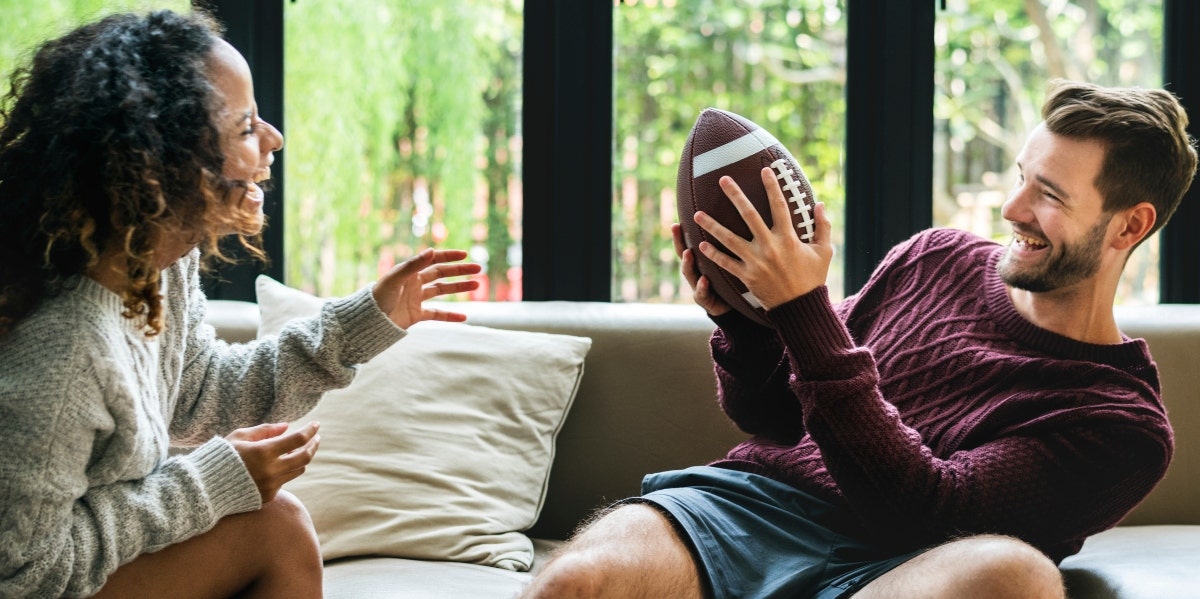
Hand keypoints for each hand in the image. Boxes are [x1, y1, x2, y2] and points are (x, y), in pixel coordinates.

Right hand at [226, 422, 319, 502]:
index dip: (310, 430)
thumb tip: (287, 426)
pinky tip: (282, 463)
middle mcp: (271, 470)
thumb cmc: (221, 457)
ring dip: (303, 458)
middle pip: (305, 456)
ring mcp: (271, 485)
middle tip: (316, 437)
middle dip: (314, 444)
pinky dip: (287, 470)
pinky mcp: (268, 496)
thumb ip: (265, 430)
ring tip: (300, 449)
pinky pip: (285, 481)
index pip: (298, 439)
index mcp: (263, 452)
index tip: (316, 424)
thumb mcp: (240, 437)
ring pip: (299, 469)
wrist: (205, 488)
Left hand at [372, 248, 482, 328]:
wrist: (367, 321)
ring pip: (442, 291)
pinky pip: (437, 314)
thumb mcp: (395, 279)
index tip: (464, 256)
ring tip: (476, 285)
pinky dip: (450, 315)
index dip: (449, 257)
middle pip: (441, 274)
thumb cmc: (377, 297)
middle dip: (459, 271)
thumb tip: (432, 251)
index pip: (433, 261)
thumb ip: (413, 265)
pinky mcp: (416, 315)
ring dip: (459, 288)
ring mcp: (416, 299)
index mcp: (409, 272)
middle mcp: (415, 283)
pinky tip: (464, 317)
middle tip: (478, 269)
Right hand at [671, 223, 730, 316]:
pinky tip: (704, 280)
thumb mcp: (727, 262)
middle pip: (683, 255)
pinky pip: (702, 293)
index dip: (681, 233)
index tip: (677, 220)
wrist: (732, 308)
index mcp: (700, 262)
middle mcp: (696, 272)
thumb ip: (725, 247)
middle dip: (678, 241)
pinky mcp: (705, 301)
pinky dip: (702, 286)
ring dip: (688, 263)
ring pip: (689, 274)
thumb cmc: (729, 281)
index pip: (688, 244)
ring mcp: (698, 287)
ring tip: (688, 253)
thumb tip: (734, 223)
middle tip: (676, 228)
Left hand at [694, 167, 832, 309]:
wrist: (800, 308)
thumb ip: (823, 226)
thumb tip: (820, 204)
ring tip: (697, 213)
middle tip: (722, 179)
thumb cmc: (813, 278)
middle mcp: (770, 247)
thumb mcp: (824, 251)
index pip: (780, 206)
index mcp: (789, 238)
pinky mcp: (747, 276)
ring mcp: (756, 262)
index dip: (772, 186)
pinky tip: (701, 244)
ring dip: (712, 225)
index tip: (764, 170)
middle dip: (735, 195)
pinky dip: (713, 254)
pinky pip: (726, 263)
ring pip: (729, 239)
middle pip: (749, 215)